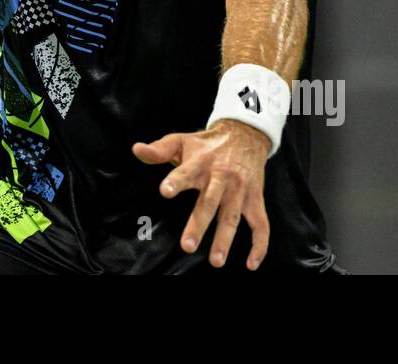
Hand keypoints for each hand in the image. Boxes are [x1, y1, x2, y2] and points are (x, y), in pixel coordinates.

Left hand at [132, 120, 271, 268]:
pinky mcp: (255, 199)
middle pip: (209, 203)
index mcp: (200, 163)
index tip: (165, 191)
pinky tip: (251, 264)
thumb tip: (136, 150)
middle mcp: (221, 177)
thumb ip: (159, 150)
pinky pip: (261, 224)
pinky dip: (260, 245)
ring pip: (232, 217)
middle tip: (187, 246)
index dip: (176, 181)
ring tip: (216, 261)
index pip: (186, 172)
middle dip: (199, 224)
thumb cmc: (206, 144)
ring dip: (224, 239)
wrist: (245, 135)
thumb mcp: (181, 141)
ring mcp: (240, 190)